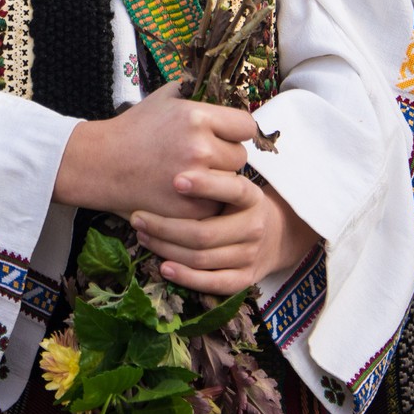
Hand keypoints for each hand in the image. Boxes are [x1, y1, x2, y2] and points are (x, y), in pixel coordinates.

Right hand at [54, 84, 260, 219]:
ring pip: (231, 182)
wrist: (101, 165)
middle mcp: (200, 148)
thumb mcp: (162, 98)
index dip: (236, 130)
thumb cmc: (133, 129)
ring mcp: (196, 181)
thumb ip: (193, 91)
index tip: (226, 135)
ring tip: (194, 175)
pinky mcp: (191, 209)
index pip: (246, 125)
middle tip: (202, 158)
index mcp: (197, 117)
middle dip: (224, 157)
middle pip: (240, 156)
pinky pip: (216, 204)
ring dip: (218, 180)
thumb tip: (217, 86)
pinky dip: (205, 201)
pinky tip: (186, 193)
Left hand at [130, 168, 320, 294]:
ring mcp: (250, 255)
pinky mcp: (244, 279)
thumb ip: (212, 162)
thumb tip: (182, 129)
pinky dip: (186, 276)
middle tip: (137, 216)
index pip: (233, 190)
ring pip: (202, 258)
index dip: (206, 185)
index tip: (177, 180)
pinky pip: (213, 283)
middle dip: (165, 226)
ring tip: (142, 233)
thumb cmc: (236, 200)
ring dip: (167, 248)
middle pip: (205, 233)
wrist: (275, 235)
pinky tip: (163, 266)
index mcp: (252, 197)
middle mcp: (254, 227)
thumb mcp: (232, 177)